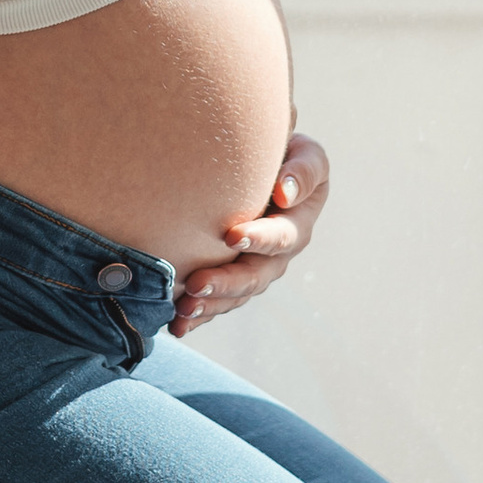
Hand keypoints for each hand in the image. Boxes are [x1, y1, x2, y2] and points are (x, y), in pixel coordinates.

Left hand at [170, 127, 330, 339]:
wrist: (261, 170)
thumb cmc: (284, 155)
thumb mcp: (305, 155)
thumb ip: (303, 170)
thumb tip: (283, 193)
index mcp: (298, 223)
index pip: (281, 237)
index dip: (258, 238)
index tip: (229, 235)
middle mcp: (278, 255)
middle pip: (255, 276)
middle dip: (226, 283)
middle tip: (195, 285)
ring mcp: (255, 271)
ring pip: (235, 296)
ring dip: (209, 306)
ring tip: (181, 310)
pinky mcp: (232, 280)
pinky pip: (218, 303)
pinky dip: (198, 316)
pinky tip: (177, 327)